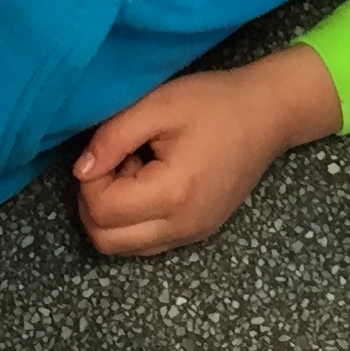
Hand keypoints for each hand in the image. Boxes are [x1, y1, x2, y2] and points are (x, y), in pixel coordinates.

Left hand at [72, 47, 337, 255]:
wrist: (269, 114)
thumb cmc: (214, 103)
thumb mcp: (158, 105)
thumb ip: (112, 137)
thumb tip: (81, 170)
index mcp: (173, 193)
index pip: (101, 210)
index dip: (90, 180)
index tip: (109, 149)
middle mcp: (182, 226)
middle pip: (106, 240)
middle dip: (95, 201)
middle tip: (116, 162)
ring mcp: (191, 235)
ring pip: (122, 247)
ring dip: (113, 214)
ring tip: (135, 171)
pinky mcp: (197, 234)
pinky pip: (145, 243)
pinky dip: (133, 220)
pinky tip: (150, 183)